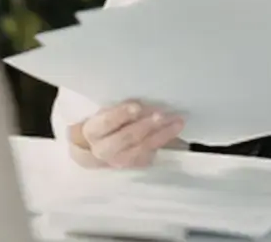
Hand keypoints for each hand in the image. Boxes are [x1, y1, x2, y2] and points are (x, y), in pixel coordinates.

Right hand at [68, 100, 185, 168]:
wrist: (95, 150)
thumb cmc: (103, 125)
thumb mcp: (104, 113)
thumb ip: (119, 110)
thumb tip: (143, 104)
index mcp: (93, 131)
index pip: (107, 122)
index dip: (122, 114)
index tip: (137, 107)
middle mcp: (104, 149)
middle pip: (127, 137)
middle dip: (146, 125)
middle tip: (162, 115)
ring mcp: (119, 161)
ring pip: (142, 148)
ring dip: (161, 135)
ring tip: (176, 122)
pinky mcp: (132, 166)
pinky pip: (150, 155)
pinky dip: (162, 143)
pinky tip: (173, 132)